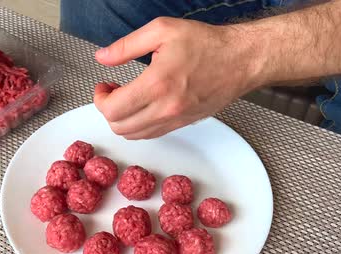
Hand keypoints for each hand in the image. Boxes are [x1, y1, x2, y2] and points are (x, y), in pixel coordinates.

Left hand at [94, 17, 265, 139]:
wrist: (240, 61)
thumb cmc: (206, 44)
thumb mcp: (162, 31)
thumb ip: (126, 45)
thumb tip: (103, 56)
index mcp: (157, 84)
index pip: (113, 109)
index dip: (100, 99)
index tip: (103, 86)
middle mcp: (165, 108)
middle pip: (119, 127)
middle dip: (107, 110)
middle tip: (110, 92)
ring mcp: (175, 120)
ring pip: (134, 135)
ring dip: (121, 120)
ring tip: (124, 98)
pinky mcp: (182, 124)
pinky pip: (150, 134)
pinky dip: (138, 125)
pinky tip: (140, 106)